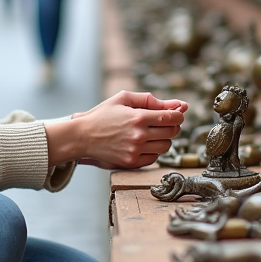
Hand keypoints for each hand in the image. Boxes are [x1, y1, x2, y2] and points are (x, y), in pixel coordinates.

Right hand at [47, 91, 187, 168]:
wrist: (82, 136)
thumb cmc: (103, 115)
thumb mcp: (124, 99)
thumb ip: (150, 100)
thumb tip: (178, 104)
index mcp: (138, 117)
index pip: (173, 117)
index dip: (178, 115)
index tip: (176, 113)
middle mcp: (139, 136)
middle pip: (172, 132)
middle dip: (172, 125)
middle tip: (163, 122)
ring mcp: (135, 151)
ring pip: (166, 146)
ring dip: (164, 138)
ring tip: (152, 132)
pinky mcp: (131, 163)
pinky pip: (154, 158)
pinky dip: (153, 150)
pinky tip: (143, 143)